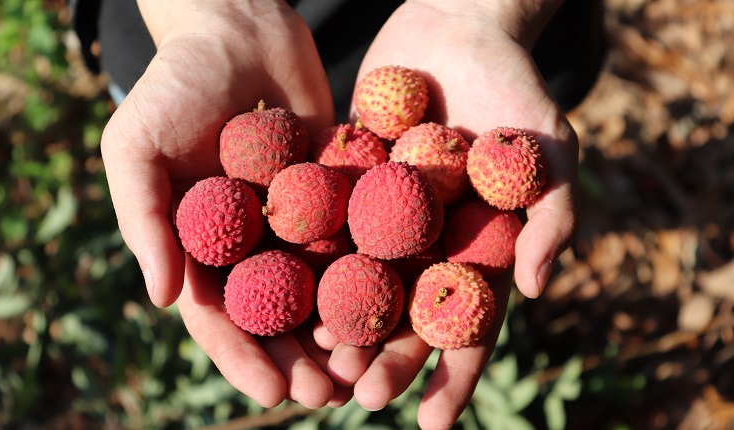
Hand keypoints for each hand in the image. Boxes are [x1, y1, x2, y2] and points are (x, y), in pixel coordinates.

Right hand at [100, 0, 336, 407]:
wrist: (240, 28)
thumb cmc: (175, 84)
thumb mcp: (137, 145)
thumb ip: (144, 220)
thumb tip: (159, 299)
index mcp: (199, 246)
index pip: (219, 316)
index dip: (243, 358)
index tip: (273, 393)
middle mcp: (249, 244)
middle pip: (276, 316)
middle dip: (301, 359)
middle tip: (331, 395)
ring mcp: (294, 222)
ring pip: (320, 289)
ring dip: (341, 330)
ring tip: (367, 367)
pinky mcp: (334, 194)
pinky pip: (353, 239)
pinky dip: (371, 273)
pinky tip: (396, 302)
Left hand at [319, 0, 579, 426]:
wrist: (458, 25)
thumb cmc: (517, 88)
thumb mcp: (549, 149)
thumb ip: (551, 217)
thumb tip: (534, 291)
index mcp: (474, 252)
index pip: (466, 327)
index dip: (451, 377)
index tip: (429, 422)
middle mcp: (424, 244)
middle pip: (403, 315)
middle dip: (382, 358)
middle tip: (356, 394)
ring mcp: (380, 217)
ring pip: (354, 281)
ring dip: (334, 322)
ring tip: (312, 358)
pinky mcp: (342, 182)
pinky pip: (319, 226)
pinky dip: (300, 258)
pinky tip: (275, 288)